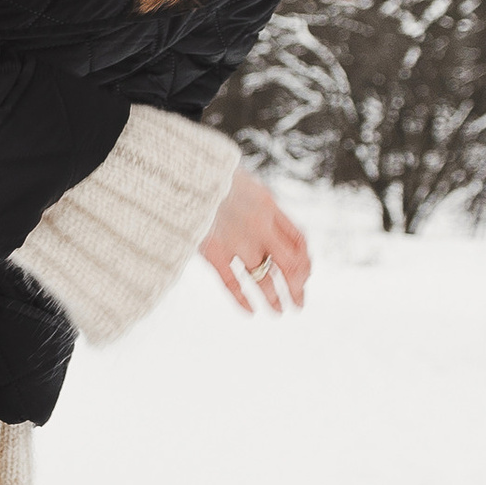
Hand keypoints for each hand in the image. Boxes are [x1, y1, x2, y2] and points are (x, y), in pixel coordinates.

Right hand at [199, 167, 309, 315]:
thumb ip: (263, 206)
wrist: (180, 172)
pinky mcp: (211, 251)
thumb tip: (278, 231)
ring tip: (279, 311)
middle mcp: (257, 226)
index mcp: (268, 207)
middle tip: (299, 304)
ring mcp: (234, 241)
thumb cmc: (213, 176)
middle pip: (288, 264)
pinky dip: (242, 299)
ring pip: (263, 278)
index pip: (299, 241)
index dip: (305, 262)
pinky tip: (250, 311)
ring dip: (273, 298)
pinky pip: (231, 282)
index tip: (305, 277)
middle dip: (297, 287)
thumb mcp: (247, 184)